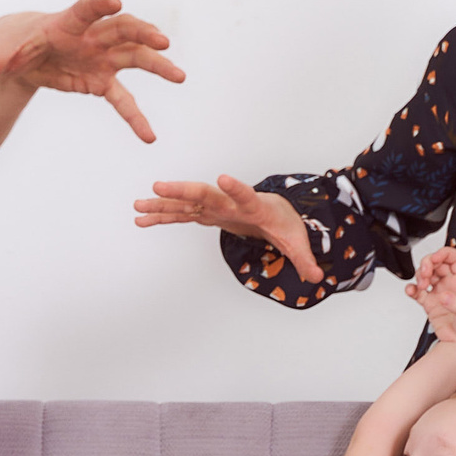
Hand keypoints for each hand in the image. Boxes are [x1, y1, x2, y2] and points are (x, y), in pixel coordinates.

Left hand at [0, 0, 184, 143]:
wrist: (23, 52)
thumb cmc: (14, 42)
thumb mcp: (0, 52)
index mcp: (67, 23)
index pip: (86, 9)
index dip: (100, 5)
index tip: (115, 2)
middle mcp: (91, 37)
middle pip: (122, 30)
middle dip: (142, 34)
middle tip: (162, 43)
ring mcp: (101, 58)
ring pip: (134, 58)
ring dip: (157, 66)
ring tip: (180, 77)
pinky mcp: (100, 81)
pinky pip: (122, 100)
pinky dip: (135, 117)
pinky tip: (148, 137)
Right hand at [133, 175, 323, 282]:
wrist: (275, 210)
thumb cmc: (285, 223)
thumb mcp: (297, 242)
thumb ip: (305, 259)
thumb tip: (318, 277)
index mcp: (254, 207)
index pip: (245, 195)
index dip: (235, 188)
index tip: (222, 178)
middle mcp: (230, 202)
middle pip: (204, 193)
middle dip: (182, 190)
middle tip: (159, 186)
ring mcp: (215, 206)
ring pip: (186, 202)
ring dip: (162, 204)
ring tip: (137, 205)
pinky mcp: (206, 214)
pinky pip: (181, 214)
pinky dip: (162, 216)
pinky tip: (141, 219)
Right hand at [405, 246, 455, 352]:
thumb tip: (445, 296)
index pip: (454, 257)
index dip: (443, 254)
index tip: (434, 259)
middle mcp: (452, 284)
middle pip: (437, 263)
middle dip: (427, 264)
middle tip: (424, 273)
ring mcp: (440, 292)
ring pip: (426, 274)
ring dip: (419, 275)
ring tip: (421, 285)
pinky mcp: (430, 303)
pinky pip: (418, 291)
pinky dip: (412, 289)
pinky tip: (411, 291)